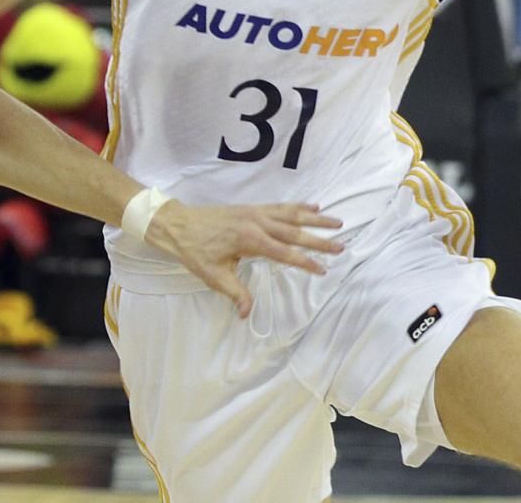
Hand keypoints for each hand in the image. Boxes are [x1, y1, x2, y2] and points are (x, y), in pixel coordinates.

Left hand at [145, 201, 344, 317]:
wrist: (178, 224)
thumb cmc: (195, 251)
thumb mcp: (214, 276)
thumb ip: (235, 293)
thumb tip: (247, 314)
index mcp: (251, 240)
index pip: (286, 254)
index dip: (306, 262)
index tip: (324, 270)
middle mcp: (258, 223)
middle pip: (295, 232)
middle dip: (320, 240)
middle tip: (341, 246)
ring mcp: (256, 212)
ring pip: (292, 215)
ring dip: (316, 218)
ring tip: (337, 221)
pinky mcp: (252, 208)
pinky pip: (280, 206)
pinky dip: (298, 206)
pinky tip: (312, 206)